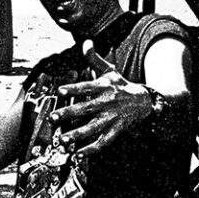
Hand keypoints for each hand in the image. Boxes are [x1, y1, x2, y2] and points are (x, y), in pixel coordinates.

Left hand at [50, 40, 152, 155]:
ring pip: (93, 128)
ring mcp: (112, 118)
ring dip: (78, 135)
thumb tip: (86, 41)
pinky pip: (103, 142)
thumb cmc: (120, 85)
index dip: (73, 89)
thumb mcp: (109, 70)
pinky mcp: (116, 131)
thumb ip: (94, 59)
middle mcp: (106, 103)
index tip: (60, 91)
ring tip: (63, 141)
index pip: (86, 87)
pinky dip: (91, 150)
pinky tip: (78, 155)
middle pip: (86, 109)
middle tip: (53, 118)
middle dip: (69, 114)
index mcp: (103, 87)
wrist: (145, 101)